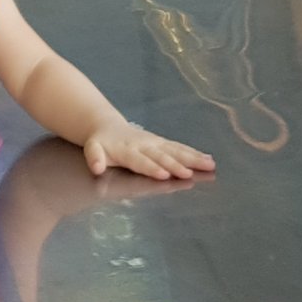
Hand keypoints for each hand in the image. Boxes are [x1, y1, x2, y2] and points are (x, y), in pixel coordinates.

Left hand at [81, 121, 216, 181]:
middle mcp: (145, 146)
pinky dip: (194, 153)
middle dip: (176, 165)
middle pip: (162, 156)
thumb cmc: (101, 143)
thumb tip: (96, 167)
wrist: (108, 126)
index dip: (152, 167)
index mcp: (128, 151)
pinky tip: (209, 159)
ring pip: (177, 151)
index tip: (165, 174)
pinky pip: (181, 148)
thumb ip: (95, 158)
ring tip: (209, 166)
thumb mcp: (92, 149)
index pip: (141, 161)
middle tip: (189, 174)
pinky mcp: (163, 143)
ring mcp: (156, 143)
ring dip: (193, 158)